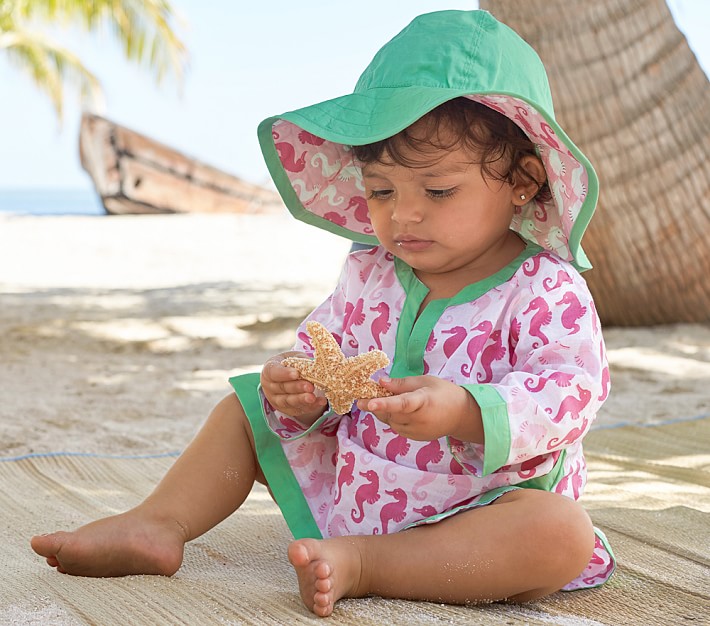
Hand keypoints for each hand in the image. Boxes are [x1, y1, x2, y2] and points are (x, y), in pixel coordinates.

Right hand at [260, 352, 327, 423]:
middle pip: (282, 388)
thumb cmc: (292, 364)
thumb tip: (314, 364)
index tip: (296, 373)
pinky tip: (320, 402)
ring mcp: (276, 400)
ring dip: (302, 400)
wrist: (289, 378)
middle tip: (310, 386)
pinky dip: (310, 406)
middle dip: (297, 387)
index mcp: (269, 370)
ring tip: (313, 397)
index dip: (284, 374)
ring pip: (288, 401)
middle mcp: (269, 387)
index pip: (273, 372)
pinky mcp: (286, 409)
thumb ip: (301, 361)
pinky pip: (298, 409)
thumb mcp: (295, 358)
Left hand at [357, 375, 482, 441]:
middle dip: (375, 405)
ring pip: (390, 421)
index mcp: (423, 401)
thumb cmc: (443, 393)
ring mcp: (416, 431)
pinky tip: (398, 410)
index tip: (369, 403)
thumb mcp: (424, 381)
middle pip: (390, 413)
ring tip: (386, 400)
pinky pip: (395, 427)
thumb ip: (401, 383)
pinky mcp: (414, 438)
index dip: (385, 403)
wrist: (461, 415)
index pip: (402, 403)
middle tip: (361, 397)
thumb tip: (381, 382)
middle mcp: (419, 419)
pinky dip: (391, 418)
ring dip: (384, 411)